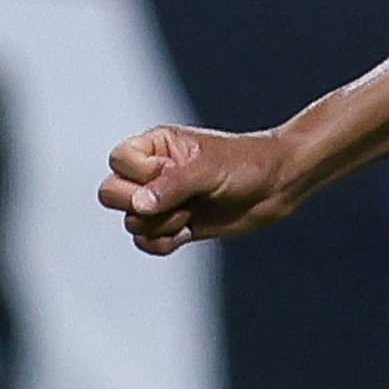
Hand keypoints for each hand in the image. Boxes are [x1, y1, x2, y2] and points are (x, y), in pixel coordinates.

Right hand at [99, 123, 296, 253]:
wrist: (276, 186)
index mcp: (156, 146)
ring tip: (193, 212)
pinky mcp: (175, 225)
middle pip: (112, 193)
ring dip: (162, 224)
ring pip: (131, 221)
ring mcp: (163, 200)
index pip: (118, 162)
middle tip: (178, 201)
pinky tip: (189, 231)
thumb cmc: (246, 165)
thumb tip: (138, 205)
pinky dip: (164, 242)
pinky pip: (147, 241)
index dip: (140, 174)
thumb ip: (172, 185)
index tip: (174, 172)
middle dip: (141, 205)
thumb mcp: (208, 169)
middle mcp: (152, 172)